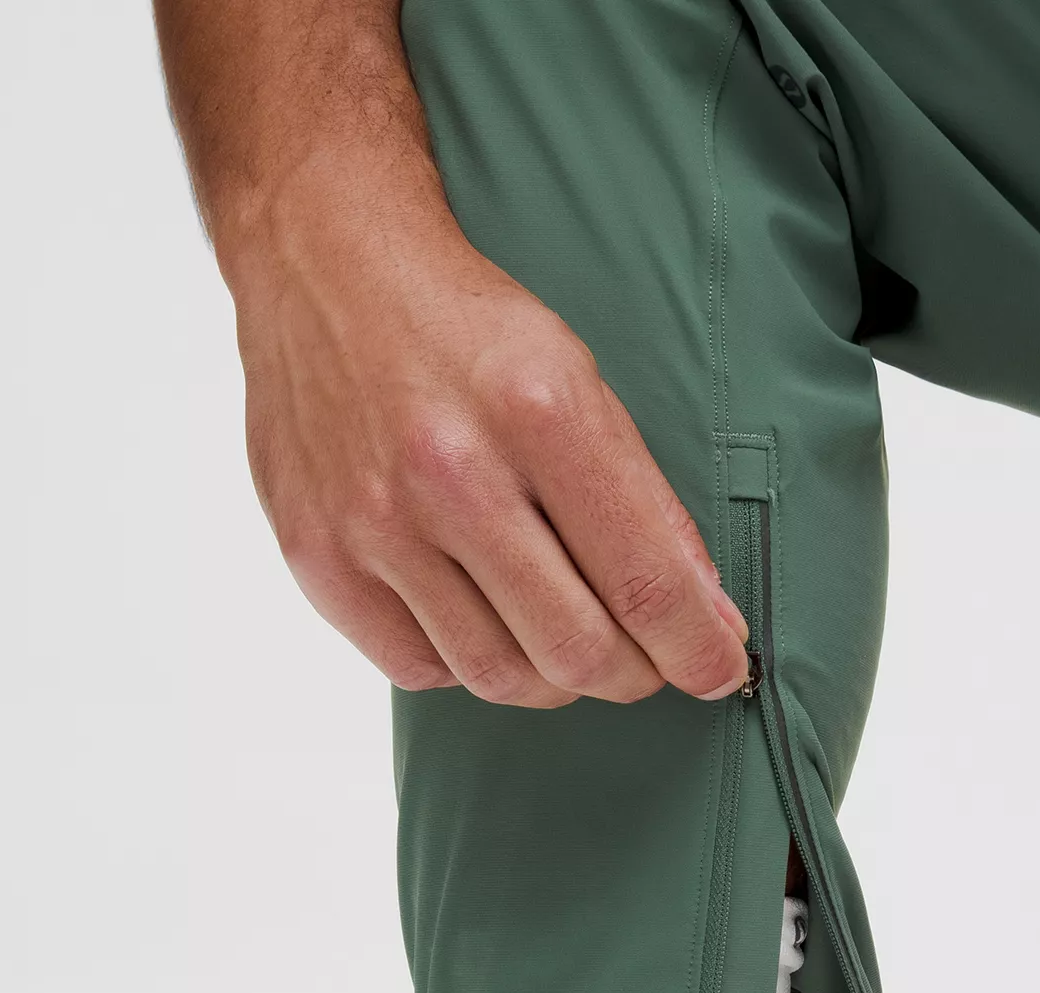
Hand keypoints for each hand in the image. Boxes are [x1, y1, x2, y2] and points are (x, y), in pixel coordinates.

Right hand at [232, 178, 749, 708]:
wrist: (322, 266)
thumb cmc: (463, 329)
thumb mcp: (578, 379)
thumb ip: (640, 502)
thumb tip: (704, 617)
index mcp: (538, 412)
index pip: (645, 582)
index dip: (698, 650)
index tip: (720, 670)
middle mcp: (451, 474)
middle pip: (576, 651)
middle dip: (633, 674)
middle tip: (645, 661)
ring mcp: (374, 524)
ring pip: (500, 676)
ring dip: (553, 678)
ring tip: (565, 640)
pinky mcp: (319, 559)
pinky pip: (420, 669)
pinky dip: (466, 662)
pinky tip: (479, 617)